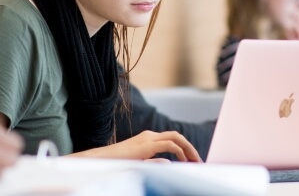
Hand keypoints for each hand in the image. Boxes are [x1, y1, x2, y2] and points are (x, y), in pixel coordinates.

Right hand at [69, 131, 201, 161]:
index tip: (192, 161)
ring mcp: (148, 138)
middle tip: (198, 161)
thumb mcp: (139, 164)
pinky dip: (180, 152)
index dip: (184, 148)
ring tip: (195, 161)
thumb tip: (169, 163)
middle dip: (190, 147)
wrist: (100, 160)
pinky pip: (170, 145)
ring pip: (176, 137)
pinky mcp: (147, 145)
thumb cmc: (117, 163)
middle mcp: (149, 136)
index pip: (171, 139)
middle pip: (176, 135)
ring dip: (188, 148)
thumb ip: (154, 162)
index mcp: (147, 139)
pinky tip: (183, 161)